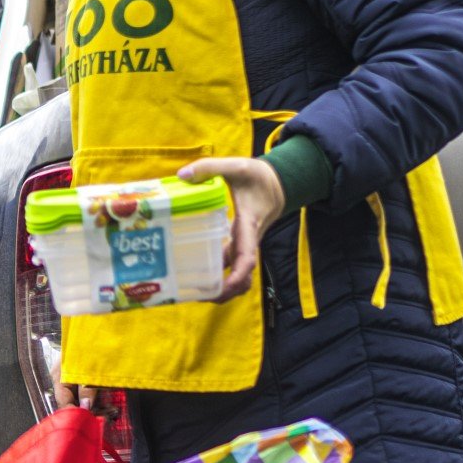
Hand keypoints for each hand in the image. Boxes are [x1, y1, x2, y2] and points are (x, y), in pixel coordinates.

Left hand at [178, 156, 285, 301]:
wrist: (278, 184)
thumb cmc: (258, 177)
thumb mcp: (236, 166)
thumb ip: (210, 167)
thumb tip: (183, 175)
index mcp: (248, 224)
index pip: (247, 256)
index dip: (237, 275)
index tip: (224, 287)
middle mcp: (248, 240)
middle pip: (243, 275)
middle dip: (226, 291)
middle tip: (199, 296)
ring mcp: (245, 244)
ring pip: (238, 274)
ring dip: (224, 288)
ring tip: (197, 293)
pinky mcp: (240, 244)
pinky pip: (232, 265)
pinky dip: (221, 276)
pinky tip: (200, 275)